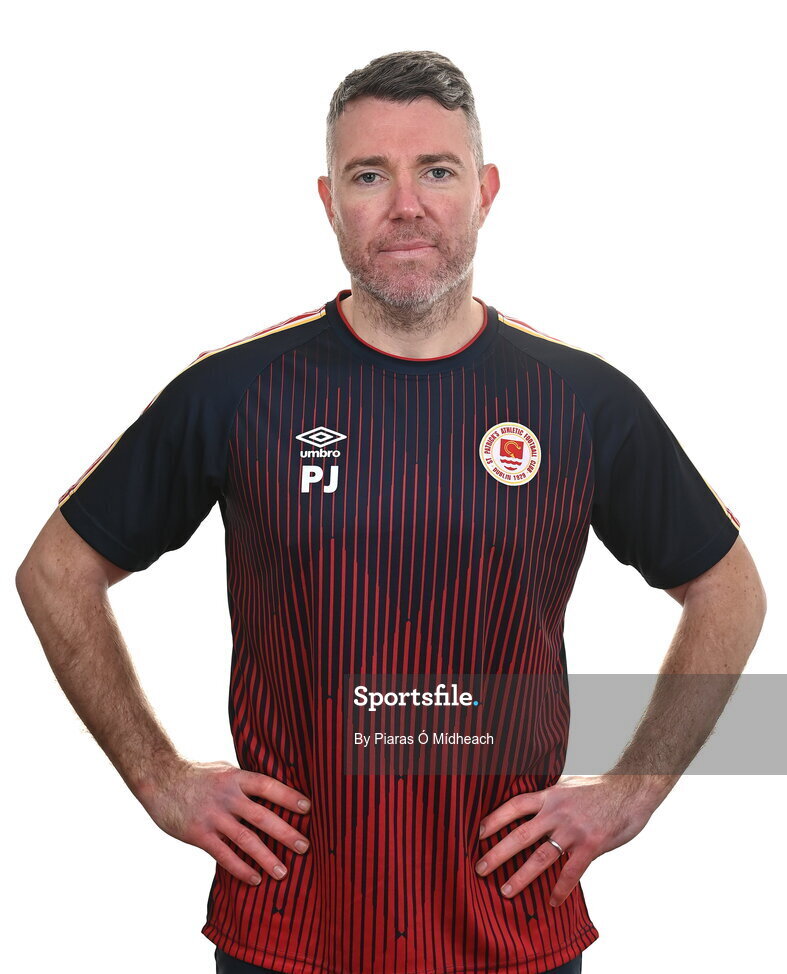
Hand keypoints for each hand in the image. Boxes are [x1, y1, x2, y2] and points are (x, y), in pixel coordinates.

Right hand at [137, 759, 311, 885]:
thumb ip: (244, 781)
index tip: (308, 808)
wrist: (160, 779)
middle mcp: (227, 797)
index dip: (288, 796)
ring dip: (266, 857)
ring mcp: (213, 817)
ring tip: (283, 872)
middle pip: (261, 816)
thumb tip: (270, 789)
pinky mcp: (199, 834)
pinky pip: (223, 855)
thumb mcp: (223, 769)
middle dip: (285, 832)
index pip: (267, 785)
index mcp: (235, 778)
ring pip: (245, 840)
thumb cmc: (196, 774)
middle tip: (305, 846)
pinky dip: (240, 869)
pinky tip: (255, 879)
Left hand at [476, 774, 654, 905]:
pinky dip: (561, 889)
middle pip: (521, 834)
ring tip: (505, 891)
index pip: (515, 805)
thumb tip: (528, 802)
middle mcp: (558, 812)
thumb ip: (549, 795)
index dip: (495, 818)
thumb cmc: (598, 788)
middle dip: (498, 853)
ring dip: (521, 876)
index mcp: (550, 795)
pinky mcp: (592, 845)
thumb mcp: (568, 784)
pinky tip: (552, 902)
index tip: (478, 833)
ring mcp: (574, 830)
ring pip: (541, 857)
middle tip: (480, 868)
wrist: (632, 790)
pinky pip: (572, 872)